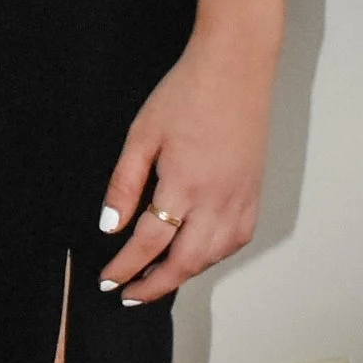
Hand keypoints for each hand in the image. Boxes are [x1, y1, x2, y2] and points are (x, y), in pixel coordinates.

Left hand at [98, 38, 270, 305]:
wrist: (235, 67)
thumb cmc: (186, 93)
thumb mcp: (142, 134)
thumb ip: (124, 185)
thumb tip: (111, 227)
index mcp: (184, 184)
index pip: (149, 243)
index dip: (125, 267)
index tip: (108, 280)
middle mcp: (217, 200)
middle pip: (185, 261)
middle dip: (155, 286)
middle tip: (130, 295)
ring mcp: (241, 198)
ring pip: (213, 256)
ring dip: (184, 273)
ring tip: (158, 279)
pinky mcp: (254, 192)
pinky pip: (236, 240)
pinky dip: (214, 255)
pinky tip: (198, 254)